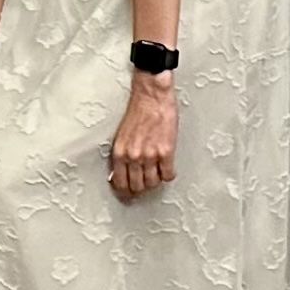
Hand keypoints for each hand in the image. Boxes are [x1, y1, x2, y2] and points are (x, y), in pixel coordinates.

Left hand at [107, 74, 176, 200]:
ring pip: (153, 183)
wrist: (152, 95)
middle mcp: (133, 156)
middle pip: (137, 187)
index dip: (125, 192)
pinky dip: (169, 175)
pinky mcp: (166, 151)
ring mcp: (150, 155)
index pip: (120, 183)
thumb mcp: (122, 135)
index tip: (129, 194)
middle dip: (141, 189)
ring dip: (156, 182)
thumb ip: (123, 154)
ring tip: (158, 174)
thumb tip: (123, 172)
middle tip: (146, 185)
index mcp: (120, 152)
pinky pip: (168, 175)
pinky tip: (168, 168)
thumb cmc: (138, 110)